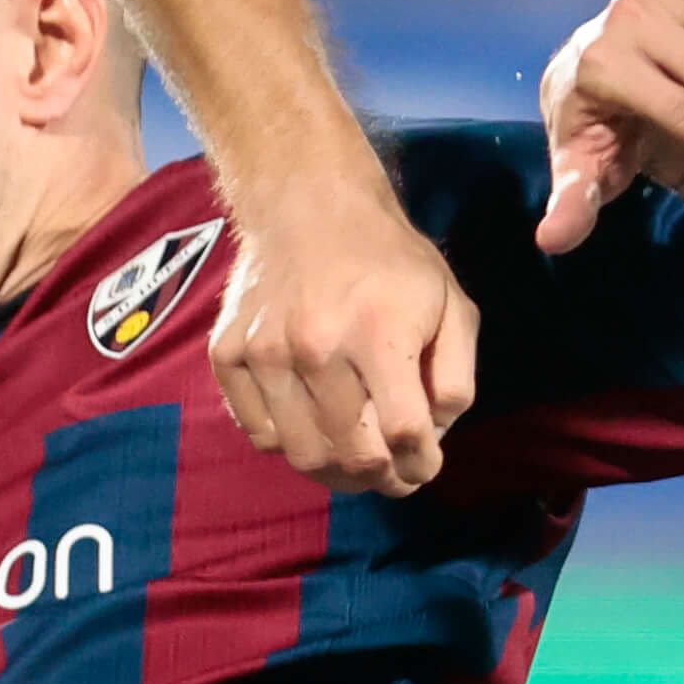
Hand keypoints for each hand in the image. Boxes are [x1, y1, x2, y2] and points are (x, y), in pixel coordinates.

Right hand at [210, 173, 480, 493]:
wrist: (307, 204)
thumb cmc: (389, 260)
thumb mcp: (451, 302)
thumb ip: (456, 375)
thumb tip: (436, 435)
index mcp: (378, 332)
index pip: (403, 434)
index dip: (421, 465)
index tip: (425, 464)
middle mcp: (315, 347)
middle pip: (351, 456)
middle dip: (383, 479)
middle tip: (394, 474)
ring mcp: (264, 353)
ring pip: (303, 456)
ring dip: (337, 472)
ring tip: (356, 458)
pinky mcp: (227, 356)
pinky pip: (260, 434)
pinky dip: (291, 443)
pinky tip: (314, 425)